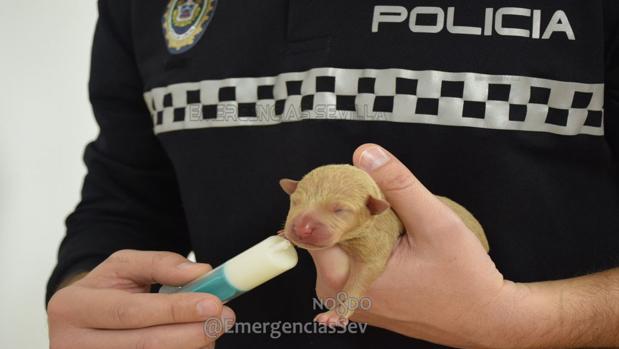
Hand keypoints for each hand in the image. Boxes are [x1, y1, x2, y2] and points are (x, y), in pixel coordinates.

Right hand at [48, 250, 234, 348]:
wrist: (80, 318)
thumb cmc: (105, 290)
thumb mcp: (125, 266)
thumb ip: (161, 264)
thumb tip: (201, 273)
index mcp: (72, 307)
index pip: (131, 311)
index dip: (175, 310)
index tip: (213, 303)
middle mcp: (73, 344)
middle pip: (142, 345)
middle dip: (190, 333)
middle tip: (224, 319)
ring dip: (190, 348)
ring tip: (212, 331)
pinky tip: (197, 345)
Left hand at [309, 144, 521, 347]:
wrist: (484, 318)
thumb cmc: (464, 280)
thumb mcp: (435, 223)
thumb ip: (399, 185)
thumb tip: (366, 154)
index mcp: (347, 277)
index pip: (311, 226)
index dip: (324, 196)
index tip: (342, 178)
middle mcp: (337, 292)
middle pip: (319, 233)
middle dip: (340, 206)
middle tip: (366, 188)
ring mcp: (348, 296)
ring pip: (334, 243)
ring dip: (352, 221)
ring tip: (382, 210)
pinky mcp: (359, 296)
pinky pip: (346, 257)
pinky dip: (359, 237)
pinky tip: (383, 228)